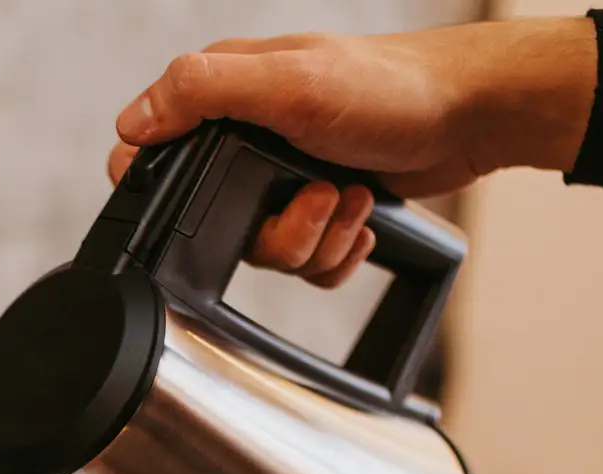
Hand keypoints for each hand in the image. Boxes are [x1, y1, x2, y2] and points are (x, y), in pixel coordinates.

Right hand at [108, 20, 596, 282]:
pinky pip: (306, 263)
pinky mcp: (321, 208)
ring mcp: (286, 177)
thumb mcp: (289, 81)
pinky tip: (359, 219)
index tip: (214, 199)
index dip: (168, 188)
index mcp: (228, 95)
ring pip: (266, 252)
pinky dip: (336, 253)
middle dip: (272, 228)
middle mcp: (250, 137)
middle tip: (312, 195)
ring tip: (348, 198)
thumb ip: (203, 93)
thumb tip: (132, 123)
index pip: (155, 149)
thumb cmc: (391, 87)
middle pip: (215, 224)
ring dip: (315, 238)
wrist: (469, 116)